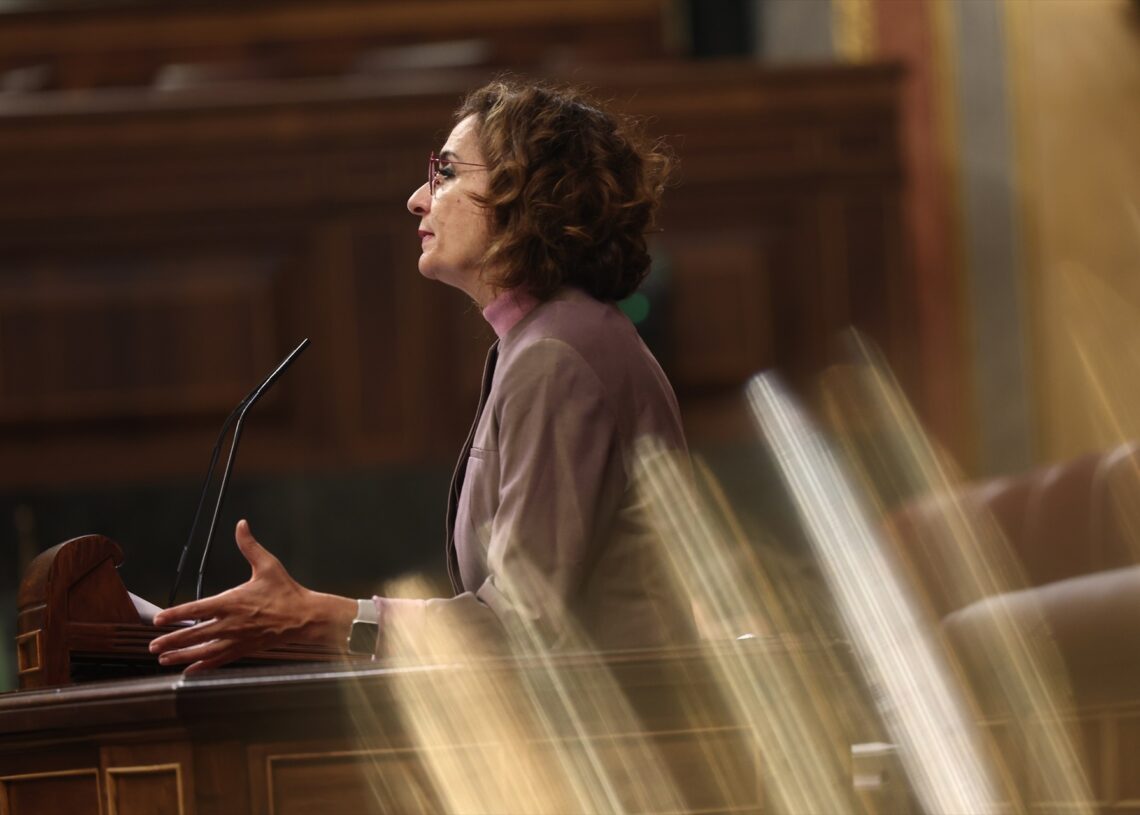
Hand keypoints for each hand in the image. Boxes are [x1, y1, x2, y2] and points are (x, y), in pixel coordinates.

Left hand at [149, 520, 355, 673]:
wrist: (304, 617)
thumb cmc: (286, 591)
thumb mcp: (268, 565)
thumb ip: (249, 546)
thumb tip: (241, 525)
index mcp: (232, 601)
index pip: (196, 609)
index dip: (175, 614)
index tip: (158, 619)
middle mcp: (230, 623)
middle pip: (194, 633)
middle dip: (171, 640)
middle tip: (152, 645)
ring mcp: (236, 638)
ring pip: (203, 650)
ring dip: (181, 655)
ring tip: (163, 659)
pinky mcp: (244, 649)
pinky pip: (219, 660)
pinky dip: (202, 666)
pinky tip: (190, 670)